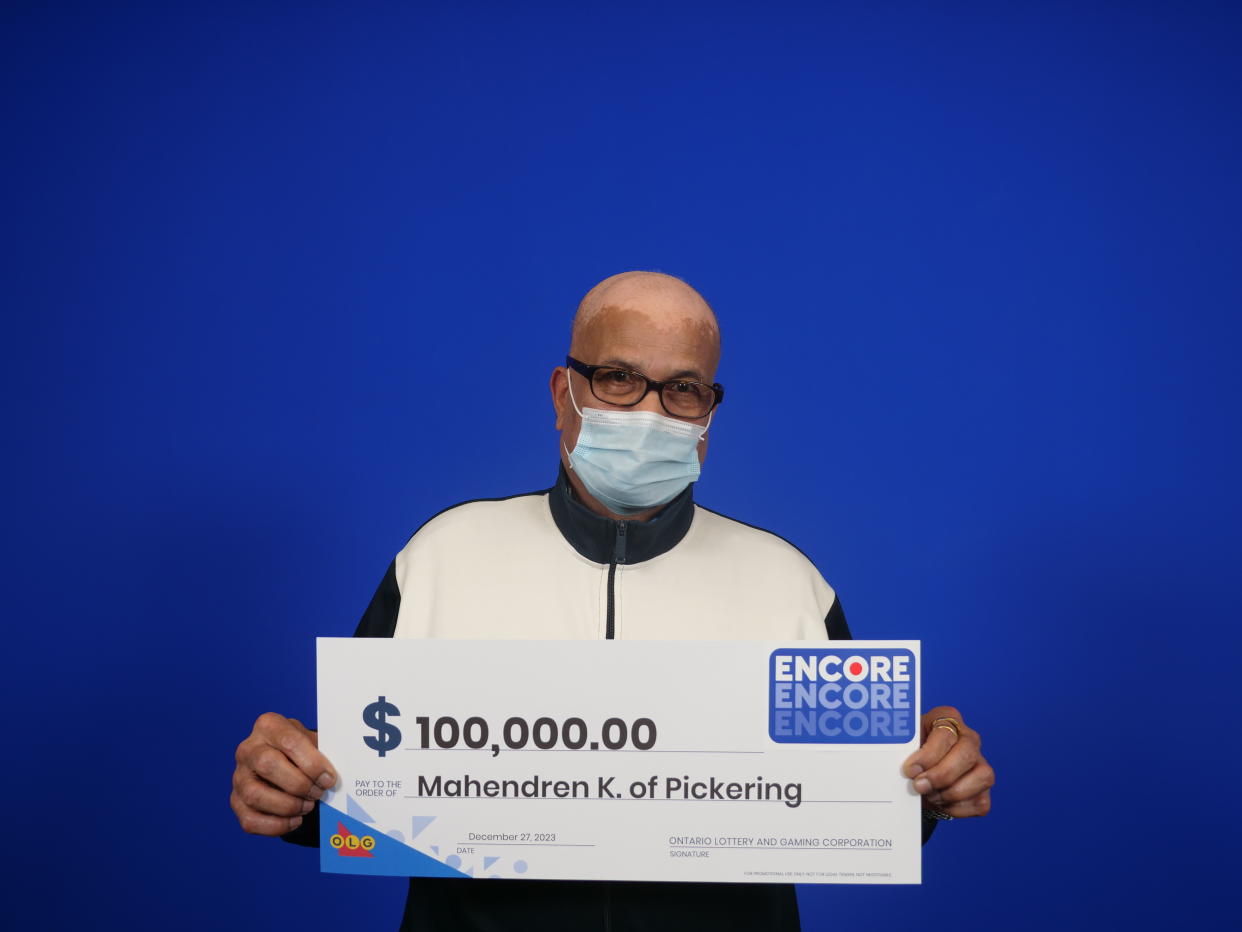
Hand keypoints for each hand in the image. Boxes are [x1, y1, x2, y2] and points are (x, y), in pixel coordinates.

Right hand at [231, 712, 337, 835]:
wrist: (287, 763)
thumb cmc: (305, 752)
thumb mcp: (314, 743)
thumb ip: (325, 752)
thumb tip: (350, 769)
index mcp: (269, 725)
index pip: (289, 740)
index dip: (311, 762)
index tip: (329, 778)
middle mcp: (248, 749)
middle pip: (268, 764)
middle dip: (299, 783)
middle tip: (319, 793)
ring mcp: (239, 776)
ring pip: (255, 794)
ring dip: (288, 805)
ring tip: (308, 806)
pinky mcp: (236, 802)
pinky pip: (250, 820)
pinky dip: (276, 825)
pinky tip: (295, 821)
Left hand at [902, 706, 992, 817]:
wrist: (916, 773)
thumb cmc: (909, 753)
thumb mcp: (903, 745)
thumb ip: (901, 749)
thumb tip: (901, 766)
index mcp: (947, 719)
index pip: (945, 734)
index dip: (928, 755)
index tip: (909, 770)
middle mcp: (969, 738)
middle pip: (967, 753)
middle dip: (941, 775)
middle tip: (919, 786)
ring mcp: (981, 762)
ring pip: (983, 776)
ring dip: (951, 793)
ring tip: (929, 796)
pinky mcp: (984, 788)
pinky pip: (981, 802)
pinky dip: (957, 808)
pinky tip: (940, 804)